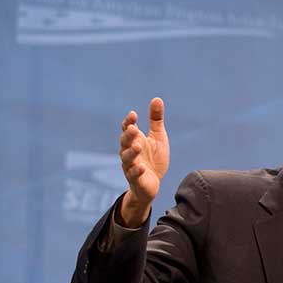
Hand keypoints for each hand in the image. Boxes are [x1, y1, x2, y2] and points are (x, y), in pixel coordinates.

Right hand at [118, 97, 168, 227]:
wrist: (152, 184)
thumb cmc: (153, 158)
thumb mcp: (158, 137)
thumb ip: (155, 120)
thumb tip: (156, 99)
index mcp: (135, 141)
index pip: (128, 129)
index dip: (129, 122)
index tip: (134, 114)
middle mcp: (130, 152)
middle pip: (124, 142)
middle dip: (128, 136)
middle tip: (133, 128)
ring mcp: (131, 166)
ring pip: (127, 159)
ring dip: (131, 153)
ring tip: (138, 146)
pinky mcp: (136, 179)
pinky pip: (134, 175)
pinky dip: (137, 171)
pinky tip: (142, 168)